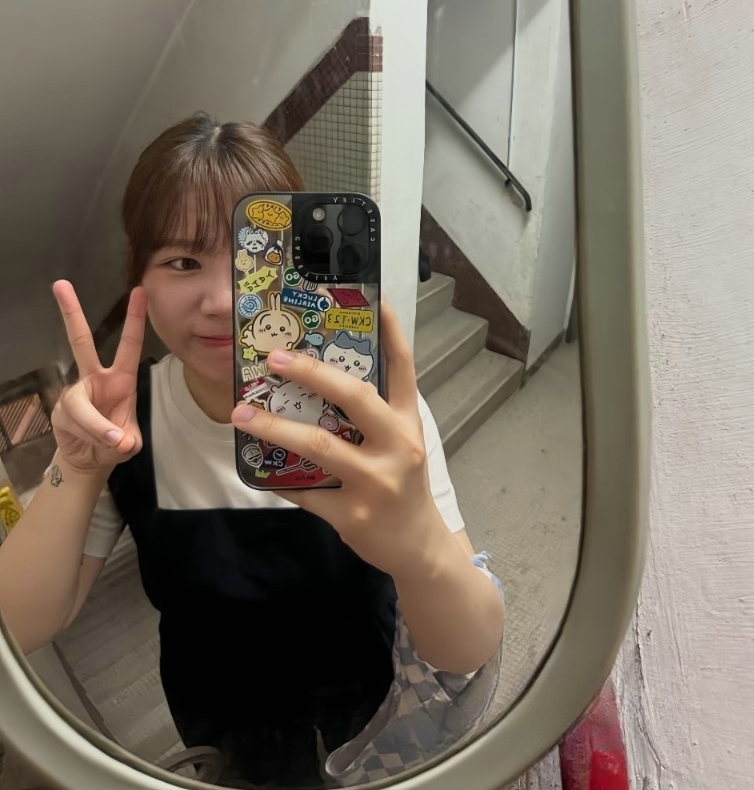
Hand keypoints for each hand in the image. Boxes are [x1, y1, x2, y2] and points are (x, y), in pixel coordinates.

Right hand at [50, 281, 146, 476]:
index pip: (128, 344)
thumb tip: (118, 440)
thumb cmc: (115, 441)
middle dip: (71, 314)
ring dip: (97, 427)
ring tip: (112, 441)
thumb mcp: (129, 443)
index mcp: (120, 379)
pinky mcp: (59, 411)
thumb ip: (127, 440)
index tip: (140, 291)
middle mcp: (94, 379)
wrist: (90, 460)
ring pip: (82, 406)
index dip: (134, 319)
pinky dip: (90, 438)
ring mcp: (75, 394)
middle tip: (61, 285)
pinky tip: (94, 445)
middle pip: (80, 342)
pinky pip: (76, 424)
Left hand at [231, 300, 451, 579]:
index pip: (403, 367)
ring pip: (320, 446)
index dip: (390, 330)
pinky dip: (277, 478)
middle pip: (356, 398)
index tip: (373, 296)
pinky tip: (256, 468)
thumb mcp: (401, 442)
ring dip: (275, 428)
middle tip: (274, 357)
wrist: (419, 548)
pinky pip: (305, 491)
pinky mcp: (353, 515)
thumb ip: (373, 413)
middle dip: (312, 373)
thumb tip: (321, 376)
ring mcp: (376, 482)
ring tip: (241, 414)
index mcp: (409, 421)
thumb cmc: (403, 484)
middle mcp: (398, 445)